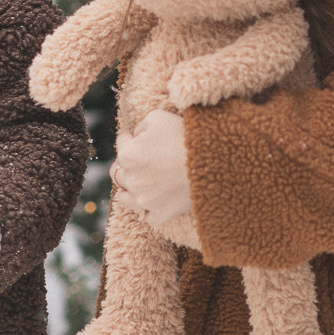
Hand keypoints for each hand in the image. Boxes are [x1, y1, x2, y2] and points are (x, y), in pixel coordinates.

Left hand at [113, 109, 192, 225]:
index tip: (140, 136)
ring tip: (141, 184)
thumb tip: (134, 136)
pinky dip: (150, 210)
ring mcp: (145, 200)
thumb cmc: (185, 135)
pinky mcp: (161, 213)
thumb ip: (139, 126)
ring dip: (130, 190)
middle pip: (119, 172)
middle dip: (127, 165)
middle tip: (142, 161)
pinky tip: (157, 200)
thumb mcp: (157, 117)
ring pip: (125, 198)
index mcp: (128, 155)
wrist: (214, 161)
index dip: (131, 137)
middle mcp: (132, 180)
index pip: (121, 142)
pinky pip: (147, 216)